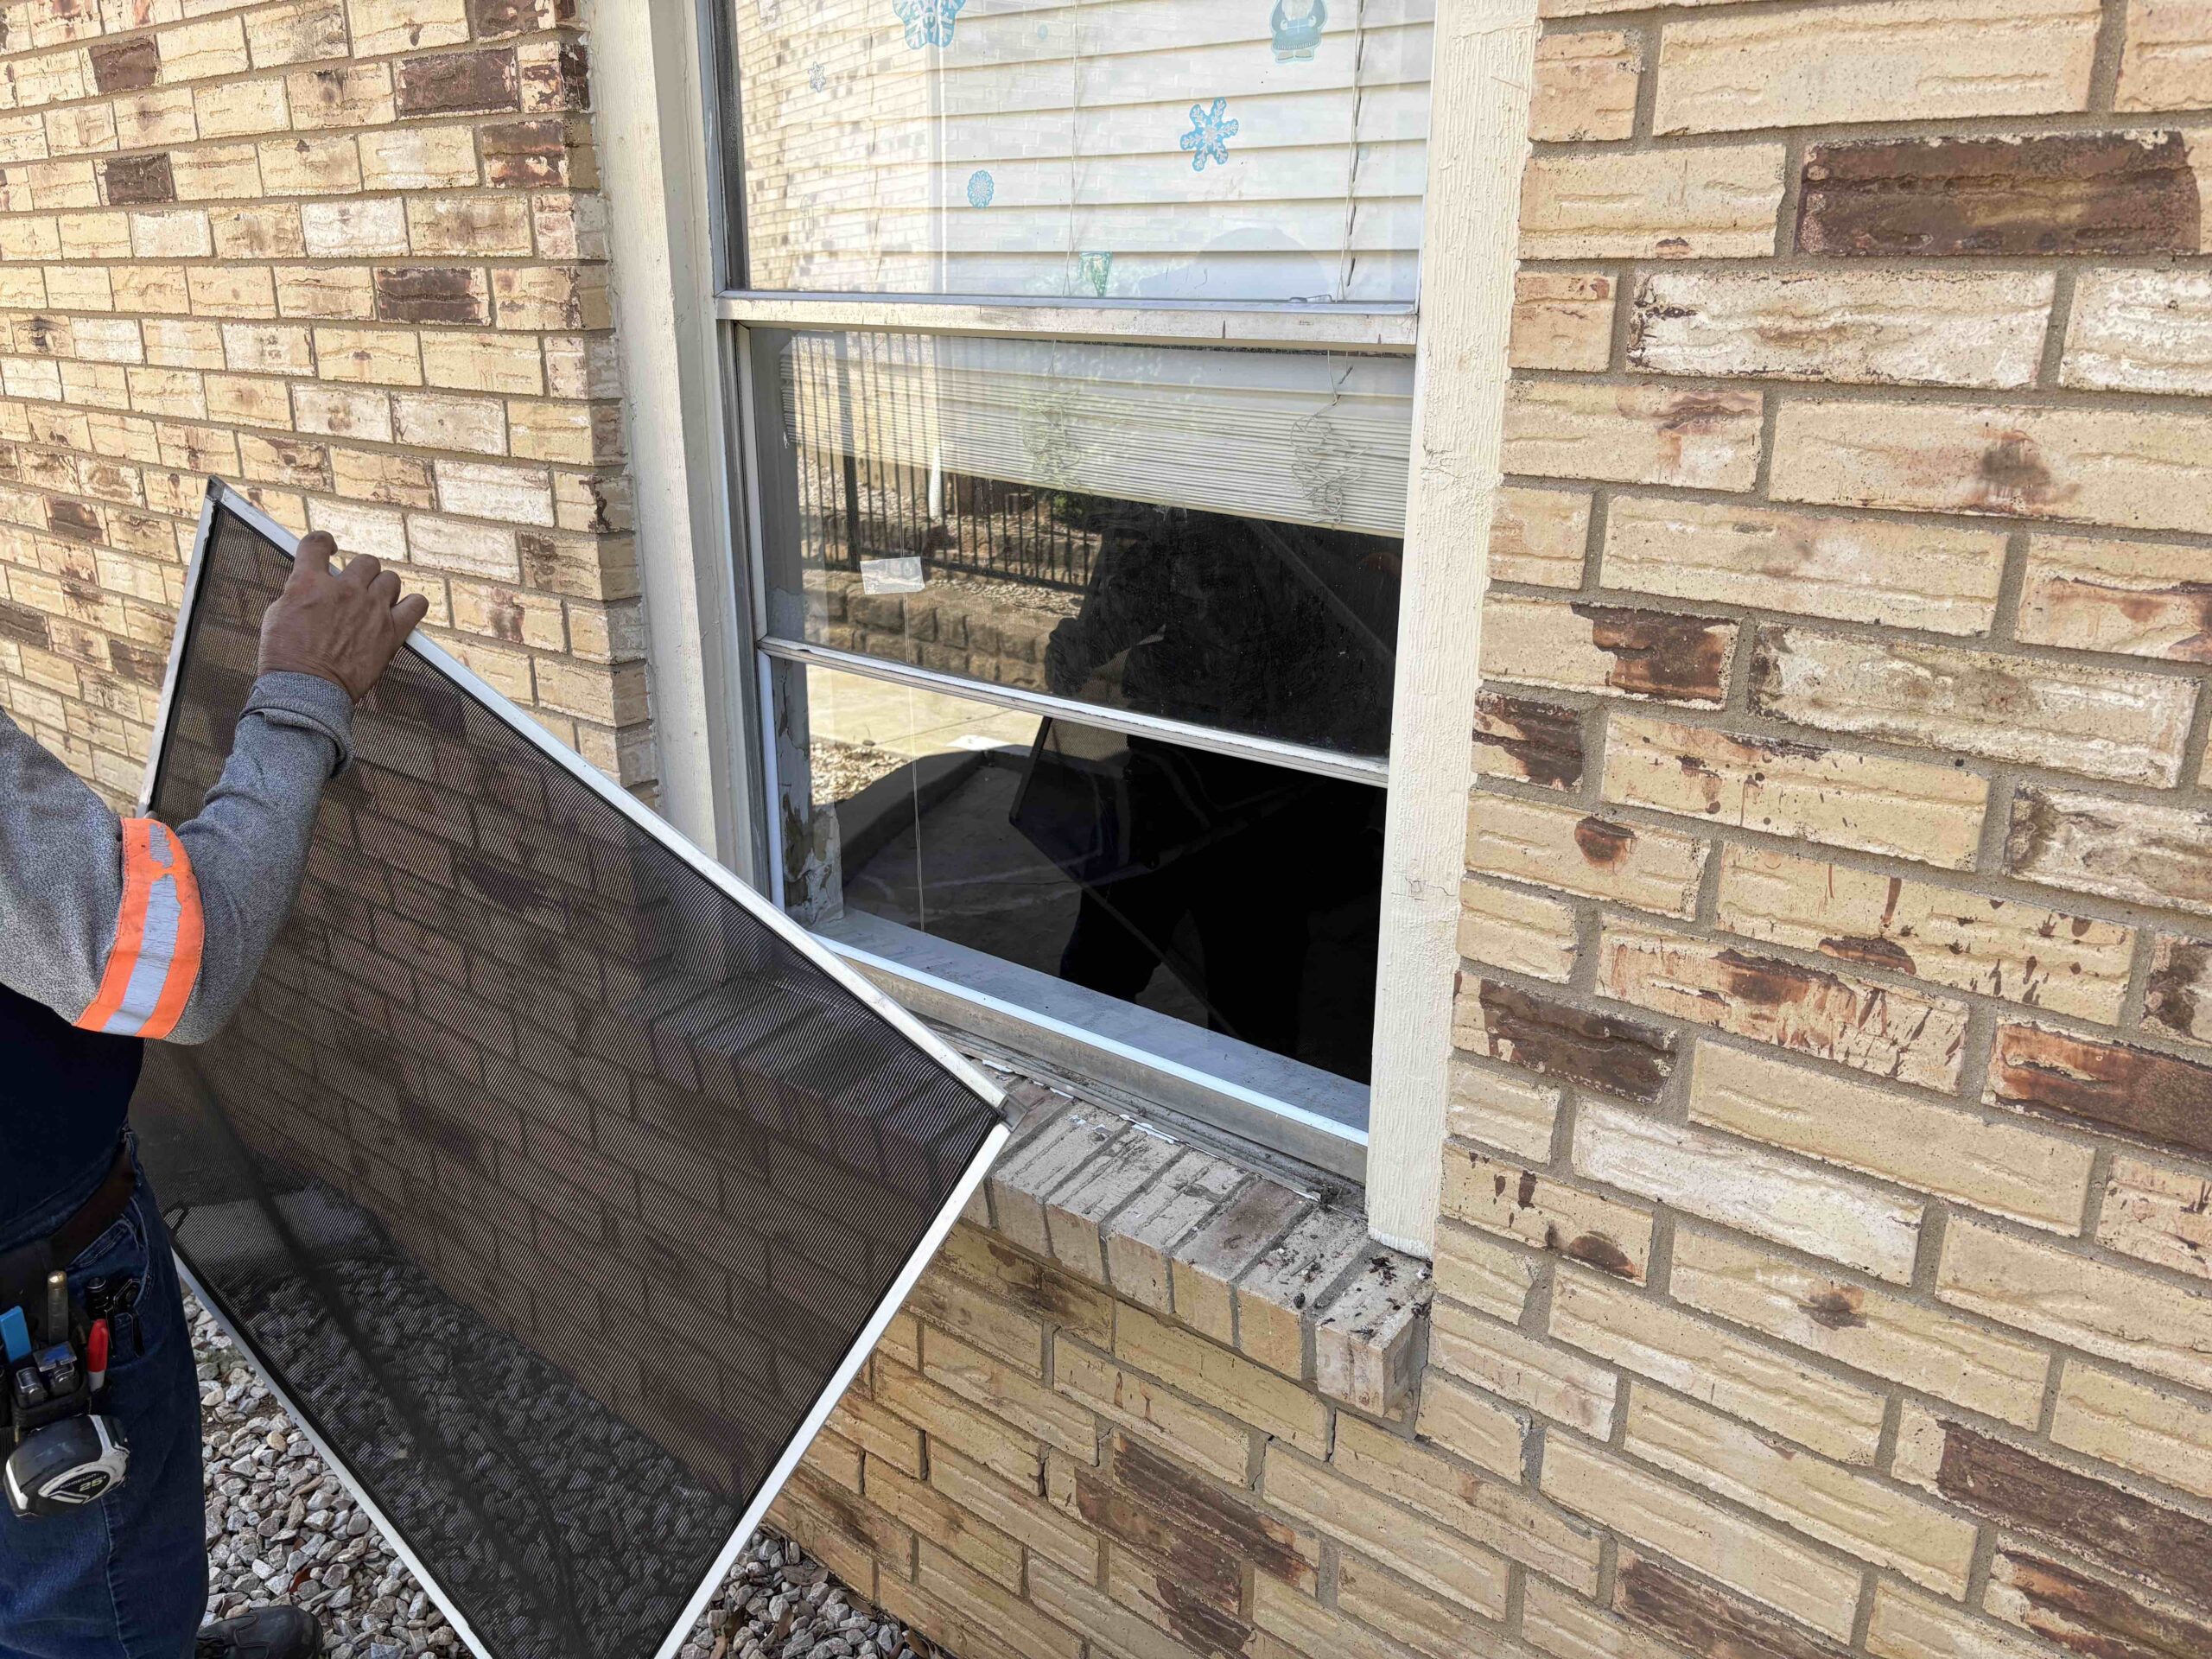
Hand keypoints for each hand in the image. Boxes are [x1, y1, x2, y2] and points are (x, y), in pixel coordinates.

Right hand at [256, 532, 431, 701]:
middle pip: (366, 562)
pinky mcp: (391, 631)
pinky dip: (412, 605)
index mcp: (309, 583)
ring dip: (383, 588)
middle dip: (360, 573)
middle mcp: (344, 590)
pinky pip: (417, 605)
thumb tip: (310, 586)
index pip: (317, 543)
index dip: (323, 542)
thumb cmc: (286, 658)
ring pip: (391, 579)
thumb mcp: (277, 614)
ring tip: (375, 604)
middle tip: (354, 589)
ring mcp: (371, 609)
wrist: (305, 690)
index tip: (329, 549)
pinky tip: (402, 610)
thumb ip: (299, 592)